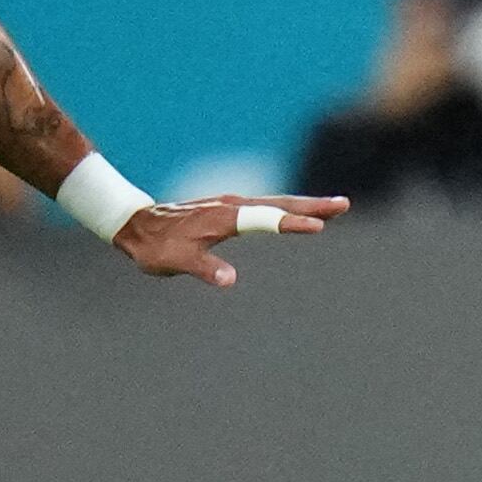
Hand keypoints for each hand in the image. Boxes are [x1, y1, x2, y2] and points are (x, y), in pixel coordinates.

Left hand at [111, 191, 349, 288]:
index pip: (266, 219)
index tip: (318, 227)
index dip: (292, 224)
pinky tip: (295, 212)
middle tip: (343, 205)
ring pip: (275, 201)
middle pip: (280, 203)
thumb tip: (229, 280)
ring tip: (333, 207)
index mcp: (225, 216)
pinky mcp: (229, 208)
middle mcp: (232, 204)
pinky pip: (265, 205)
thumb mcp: (177, 261)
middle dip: (313, 205)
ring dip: (305, 204)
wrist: (137, 225)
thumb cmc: (157, 246)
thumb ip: (204, 269)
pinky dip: (286, 207)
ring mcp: (231, 204)